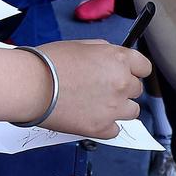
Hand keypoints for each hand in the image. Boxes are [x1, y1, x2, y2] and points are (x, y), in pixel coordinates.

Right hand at [36, 39, 150, 138]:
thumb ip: (103, 52)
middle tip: (102, 88)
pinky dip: (106, 125)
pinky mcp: (101, 128)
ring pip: (132, 112)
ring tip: (98, 105)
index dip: (134, 70)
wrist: (31, 85)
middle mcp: (122, 83)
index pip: (144, 67)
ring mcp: (113, 108)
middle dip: (123, 88)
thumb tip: (111, 58)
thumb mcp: (80, 45)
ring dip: (119, 108)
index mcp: (118, 60)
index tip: (127, 73)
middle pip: (137, 89)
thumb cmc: (49, 63)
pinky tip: (91, 117)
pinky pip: (115, 130)